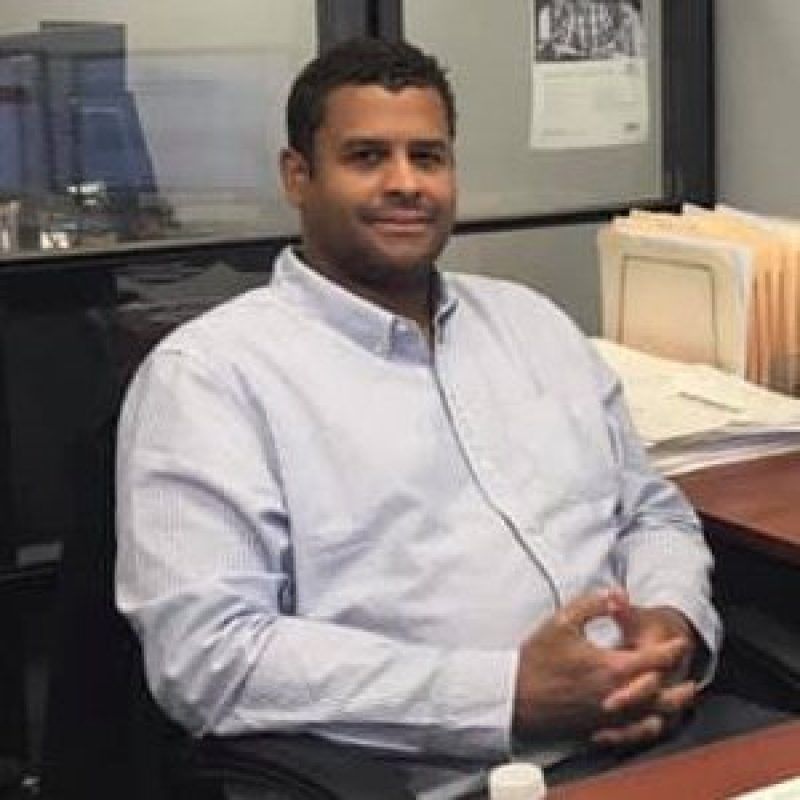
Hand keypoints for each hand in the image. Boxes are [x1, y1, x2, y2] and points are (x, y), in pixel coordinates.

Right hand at [513, 590, 688, 740]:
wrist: (515, 695)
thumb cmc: (536, 660)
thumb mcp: (562, 621)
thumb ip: (593, 604)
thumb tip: (616, 594)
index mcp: (611, 668)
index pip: (655, 659)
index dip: (672, 649)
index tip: (680, 641)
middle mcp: (617, 696)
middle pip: (663, 694)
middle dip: (680, 683)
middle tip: (690, 675)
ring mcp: (608, 717)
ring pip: (652, 716)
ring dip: (671, 707)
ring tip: (680, 700)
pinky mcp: (597, 729)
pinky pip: (633, 734)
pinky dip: (648, 728)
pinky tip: (651, 723)